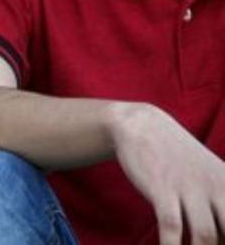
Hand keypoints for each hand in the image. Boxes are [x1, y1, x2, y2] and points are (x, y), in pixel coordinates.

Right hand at [111, 103, 224, 244]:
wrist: (142, 126)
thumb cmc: (179, 160)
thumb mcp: (211, 178)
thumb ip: (221, 207)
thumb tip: (220, 237)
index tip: (222, 242)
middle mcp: (217, 188)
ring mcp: (189, 189)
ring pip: (205, 235)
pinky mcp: (162, 189)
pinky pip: (172, 226)